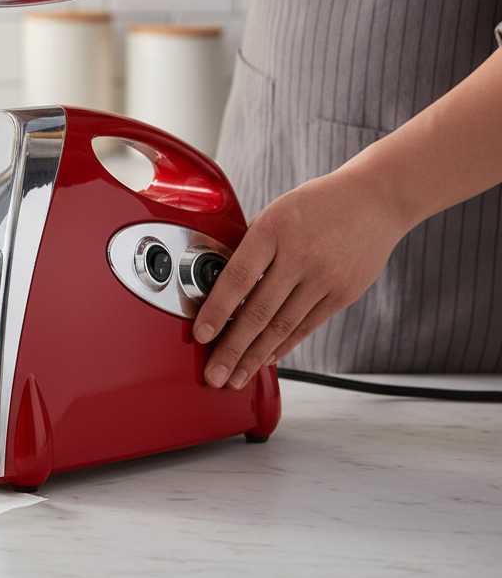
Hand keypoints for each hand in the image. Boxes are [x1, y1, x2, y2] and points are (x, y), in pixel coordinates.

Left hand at [192, 166, 410, 387]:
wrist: (376, 199)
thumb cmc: (317, 204)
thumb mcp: (275, 211)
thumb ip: (249, 245)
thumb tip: (217, 280)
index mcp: (274, 230)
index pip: (237, 278)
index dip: (217, 310)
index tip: (201, 335)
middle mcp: (299, 256)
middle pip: (258, 311)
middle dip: (232, 349)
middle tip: (215, 376)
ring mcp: (324, 278)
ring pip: (282, 326)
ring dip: (255, 357)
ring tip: (236, 378)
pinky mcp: (343, 294)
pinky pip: (306, 326)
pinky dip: (283, 346)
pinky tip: (265, 360)